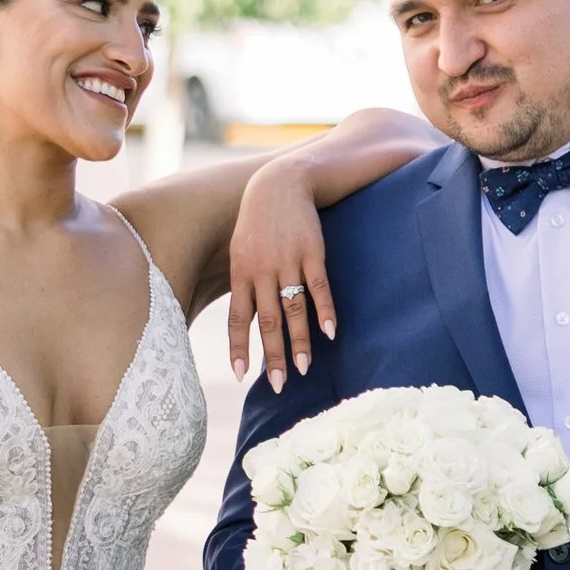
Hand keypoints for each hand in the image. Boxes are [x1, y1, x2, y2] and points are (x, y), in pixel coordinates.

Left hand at [228, 156, 337, 387]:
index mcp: (241, 273)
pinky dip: (325, 310)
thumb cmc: (257, 223)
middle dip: (272, 355)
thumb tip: (247, 320)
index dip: (240, 347)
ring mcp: (288, 262)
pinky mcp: (312, 252)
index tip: (241, 375)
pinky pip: (319, 286)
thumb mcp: (241, 251)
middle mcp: (262, 271)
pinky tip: (330, 333)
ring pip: (293, 309)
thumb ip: (244, 285)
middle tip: (278, 385)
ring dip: (299, 341)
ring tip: (303, 368)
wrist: (280, 184)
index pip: (239, 318)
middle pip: (268, 321)